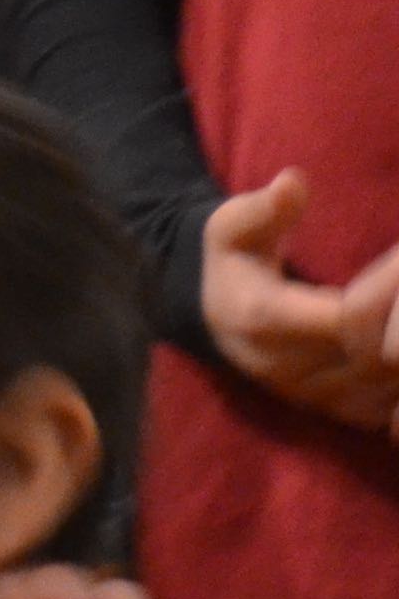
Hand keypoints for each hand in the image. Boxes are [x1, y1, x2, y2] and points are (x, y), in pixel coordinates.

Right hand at [198, 174, 398, 432]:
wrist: (217, 322)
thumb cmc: (234, 264)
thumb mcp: (232, 228)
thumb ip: (264, 209)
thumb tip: (293, 182)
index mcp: (261, 323)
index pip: (348, 319)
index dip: (388, 290)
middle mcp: (293, 372)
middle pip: (383, 356)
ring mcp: (322, 400)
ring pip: (394, 383)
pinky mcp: (346, 416)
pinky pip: (397, 409)